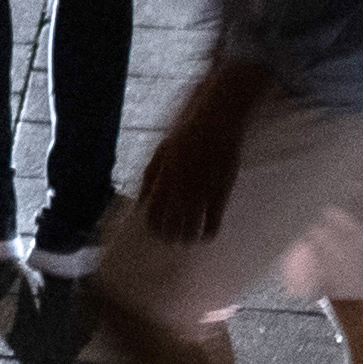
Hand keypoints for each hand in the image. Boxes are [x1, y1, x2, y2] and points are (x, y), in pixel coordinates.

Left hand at [133, 67, 257, 243]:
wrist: (217, 121)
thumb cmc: (187, 133)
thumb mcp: (161, 151)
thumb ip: (150, 177)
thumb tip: (141, 202)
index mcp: (163, 178)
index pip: (153, 213)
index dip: (153, 227)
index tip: (155, 233)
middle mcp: (180, 189)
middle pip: (171, 224)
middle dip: (169, 236)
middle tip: (171, 242)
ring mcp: (201, 192)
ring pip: (191, 227)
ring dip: (187, 239)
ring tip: (187, 243)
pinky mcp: (221, 192)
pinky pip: (213, 221)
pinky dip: (208, 232)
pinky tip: (207, 236)